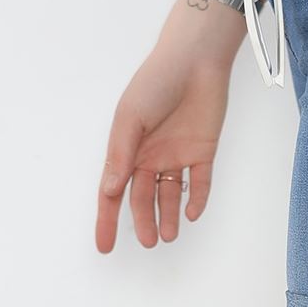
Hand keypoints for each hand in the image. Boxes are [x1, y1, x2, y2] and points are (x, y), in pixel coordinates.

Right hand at [95, 0, 237, 253]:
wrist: (195, 60)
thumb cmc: (155, 82)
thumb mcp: (130, 118)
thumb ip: (121, 155)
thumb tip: (109, 190)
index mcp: (127, 148)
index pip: (112, 191)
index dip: (107, 219)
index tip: (104, 246)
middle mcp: (150, 156)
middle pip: (142, 198)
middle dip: (143, 221)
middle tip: (147, 243)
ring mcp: (176, 155)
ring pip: (170, 195)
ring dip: (168, 216)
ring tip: (168, 237)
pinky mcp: (202, 152)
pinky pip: (199, 182)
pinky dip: (196, 199)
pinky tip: (192, 213)